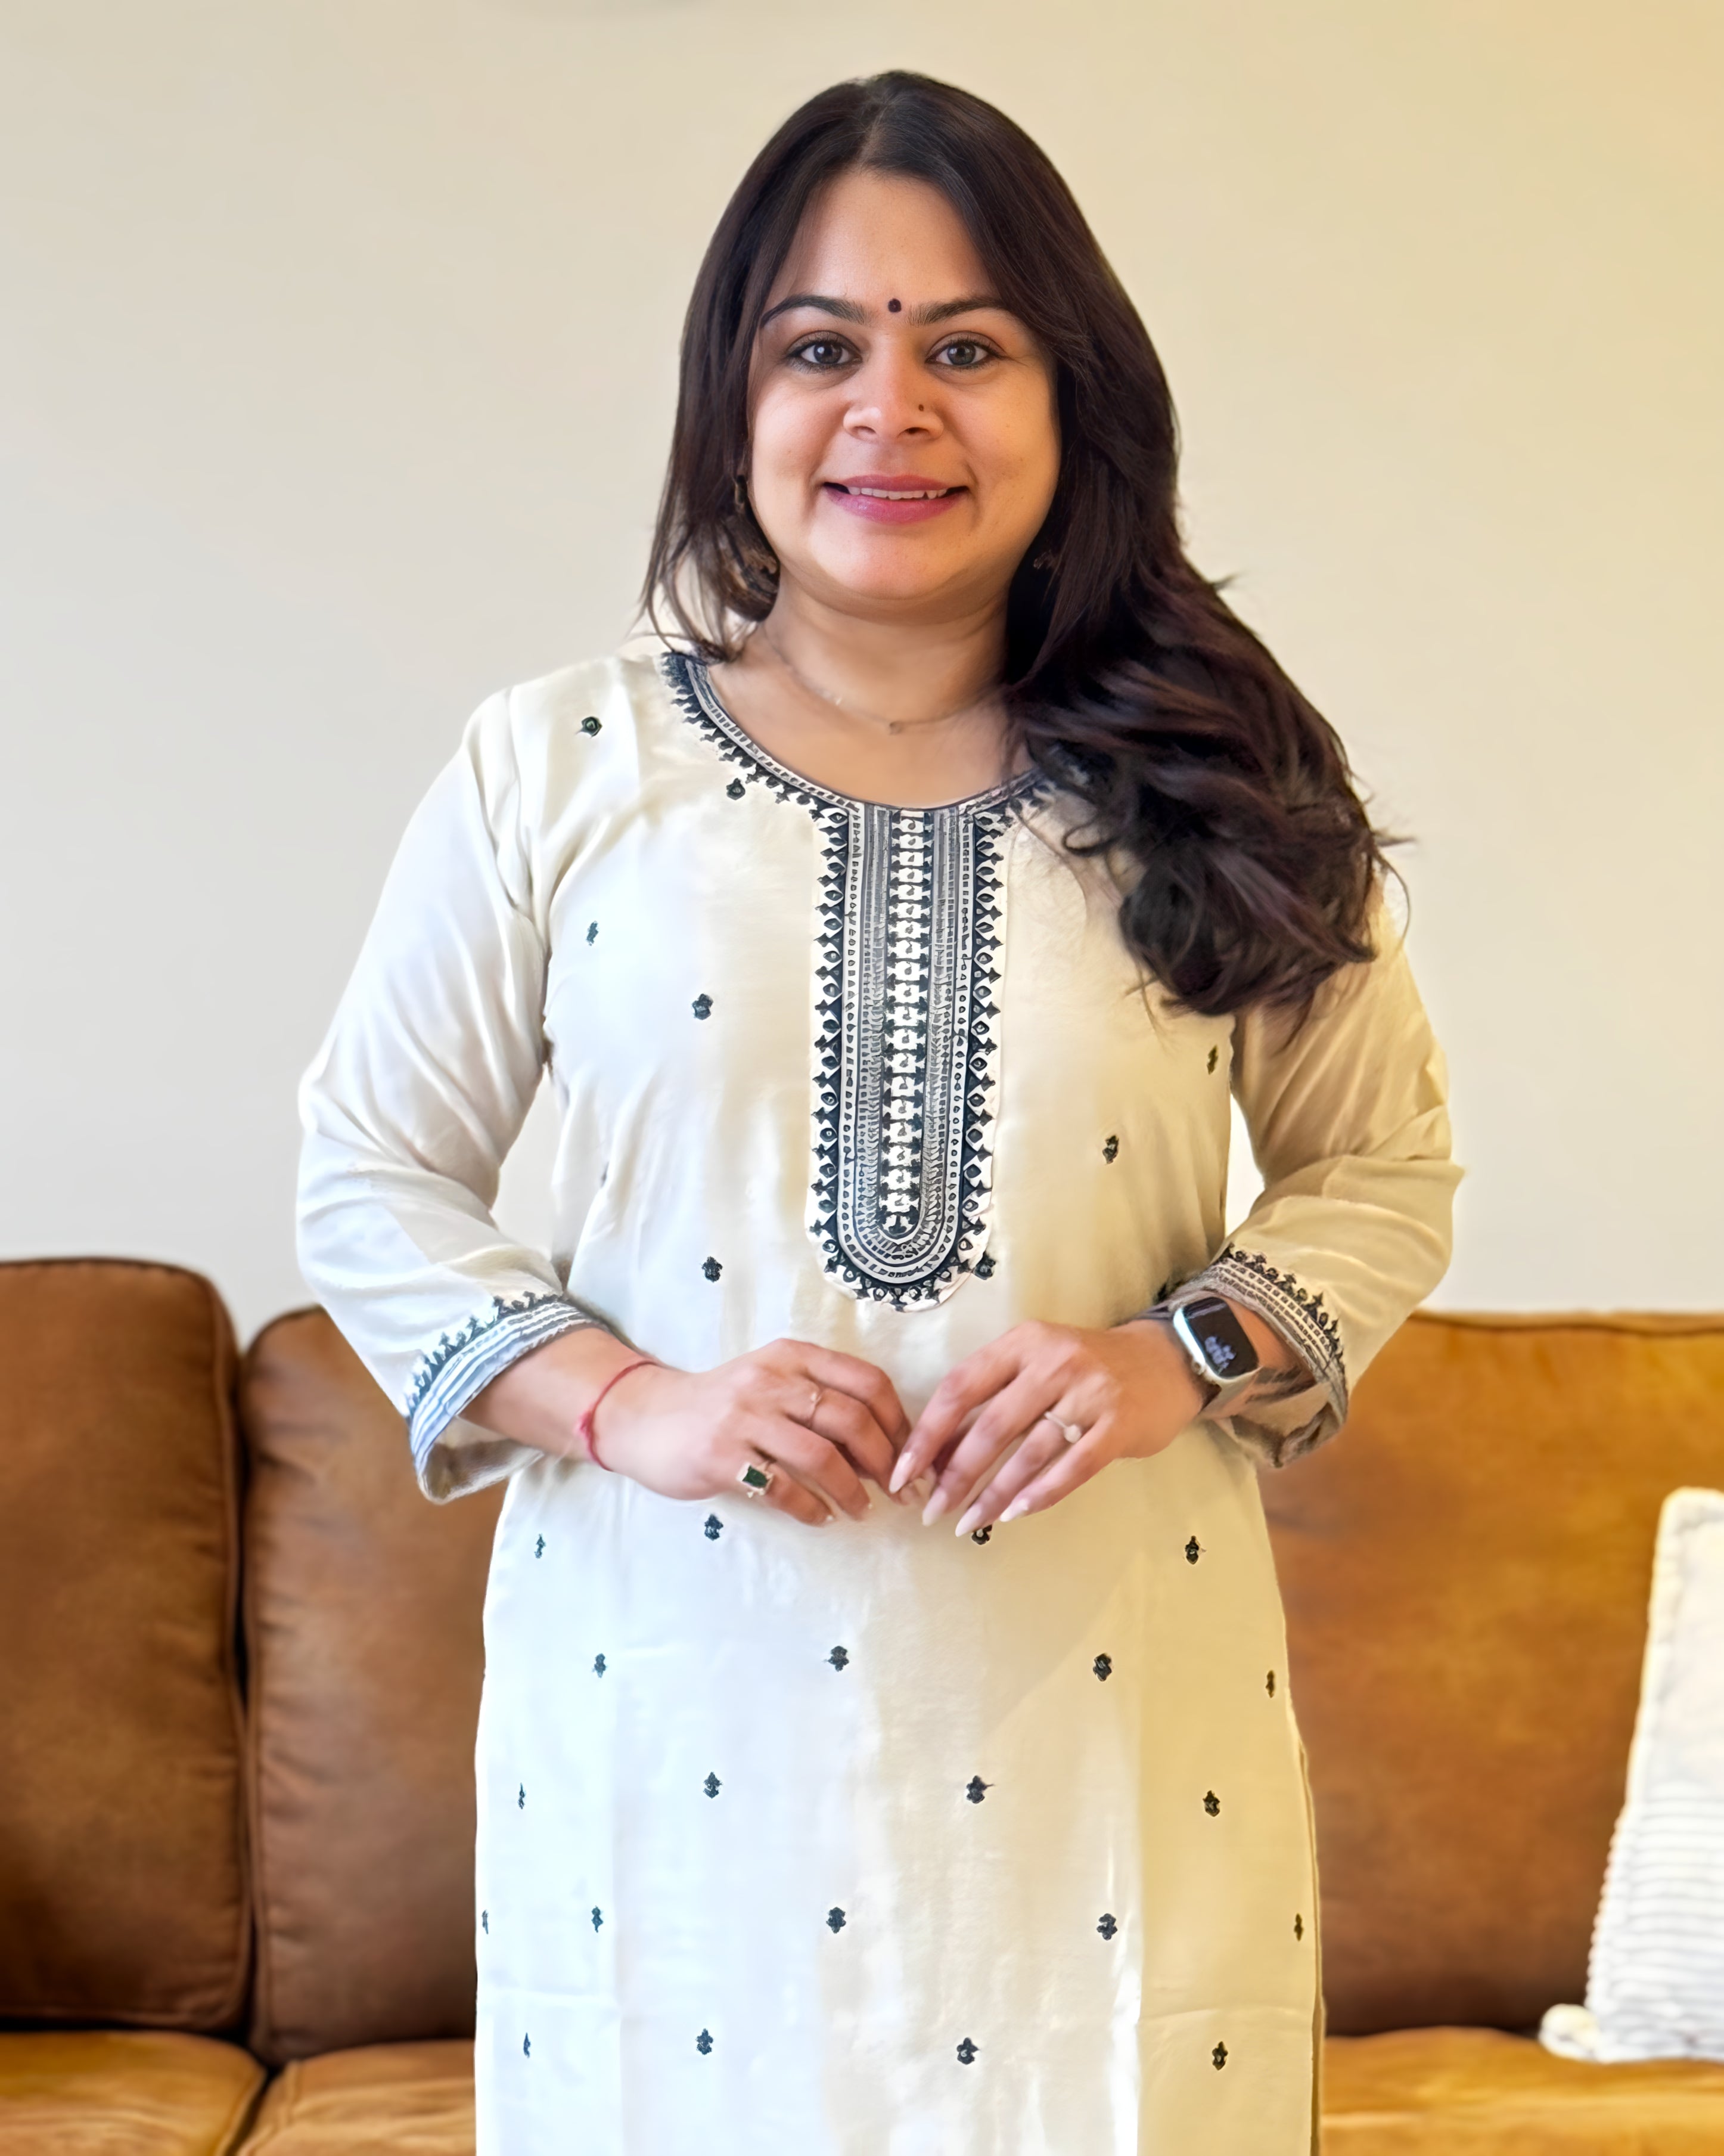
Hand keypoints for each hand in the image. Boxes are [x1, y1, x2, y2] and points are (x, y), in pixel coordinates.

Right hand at [591, 1339, 910, 1529]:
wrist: (646, 1417)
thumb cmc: (723, 1404)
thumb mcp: (772, 1384)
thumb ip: (822, 1403)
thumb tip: (886, 1448)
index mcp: (792, 1357)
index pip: (868, 1381)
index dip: (900, 1422)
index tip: (914, 1457)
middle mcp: (771, 1380)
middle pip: (851, 1419)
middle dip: (887, 1462)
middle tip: (901, 1493)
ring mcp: (744, 1416)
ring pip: (822, 1456)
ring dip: (852, 1491)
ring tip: (862, 1510)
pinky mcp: (721, 1456)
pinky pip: (782, 1487)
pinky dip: (810, 1508)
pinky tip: (821, 1518)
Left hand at [889, 1319, 1206, 1535]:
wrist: (1163, 1362)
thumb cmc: (1084, 1369)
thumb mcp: (1033, 1366)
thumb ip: (990, 1401)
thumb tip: (936, 1455)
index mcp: (1022, 1343)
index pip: (961, 1387)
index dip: (928, 1433)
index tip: (902, 1471)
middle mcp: (1053, 1362)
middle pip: (990, 1426)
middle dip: (955, 1474)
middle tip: (932, 1510)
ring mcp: (1090, 1393)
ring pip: (1028, 1453)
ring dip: (992, 1494)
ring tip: (967, 1523)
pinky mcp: (1118, 1425)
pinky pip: (1071, 1468)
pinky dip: (1039, 1494)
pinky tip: (1013, 1515)